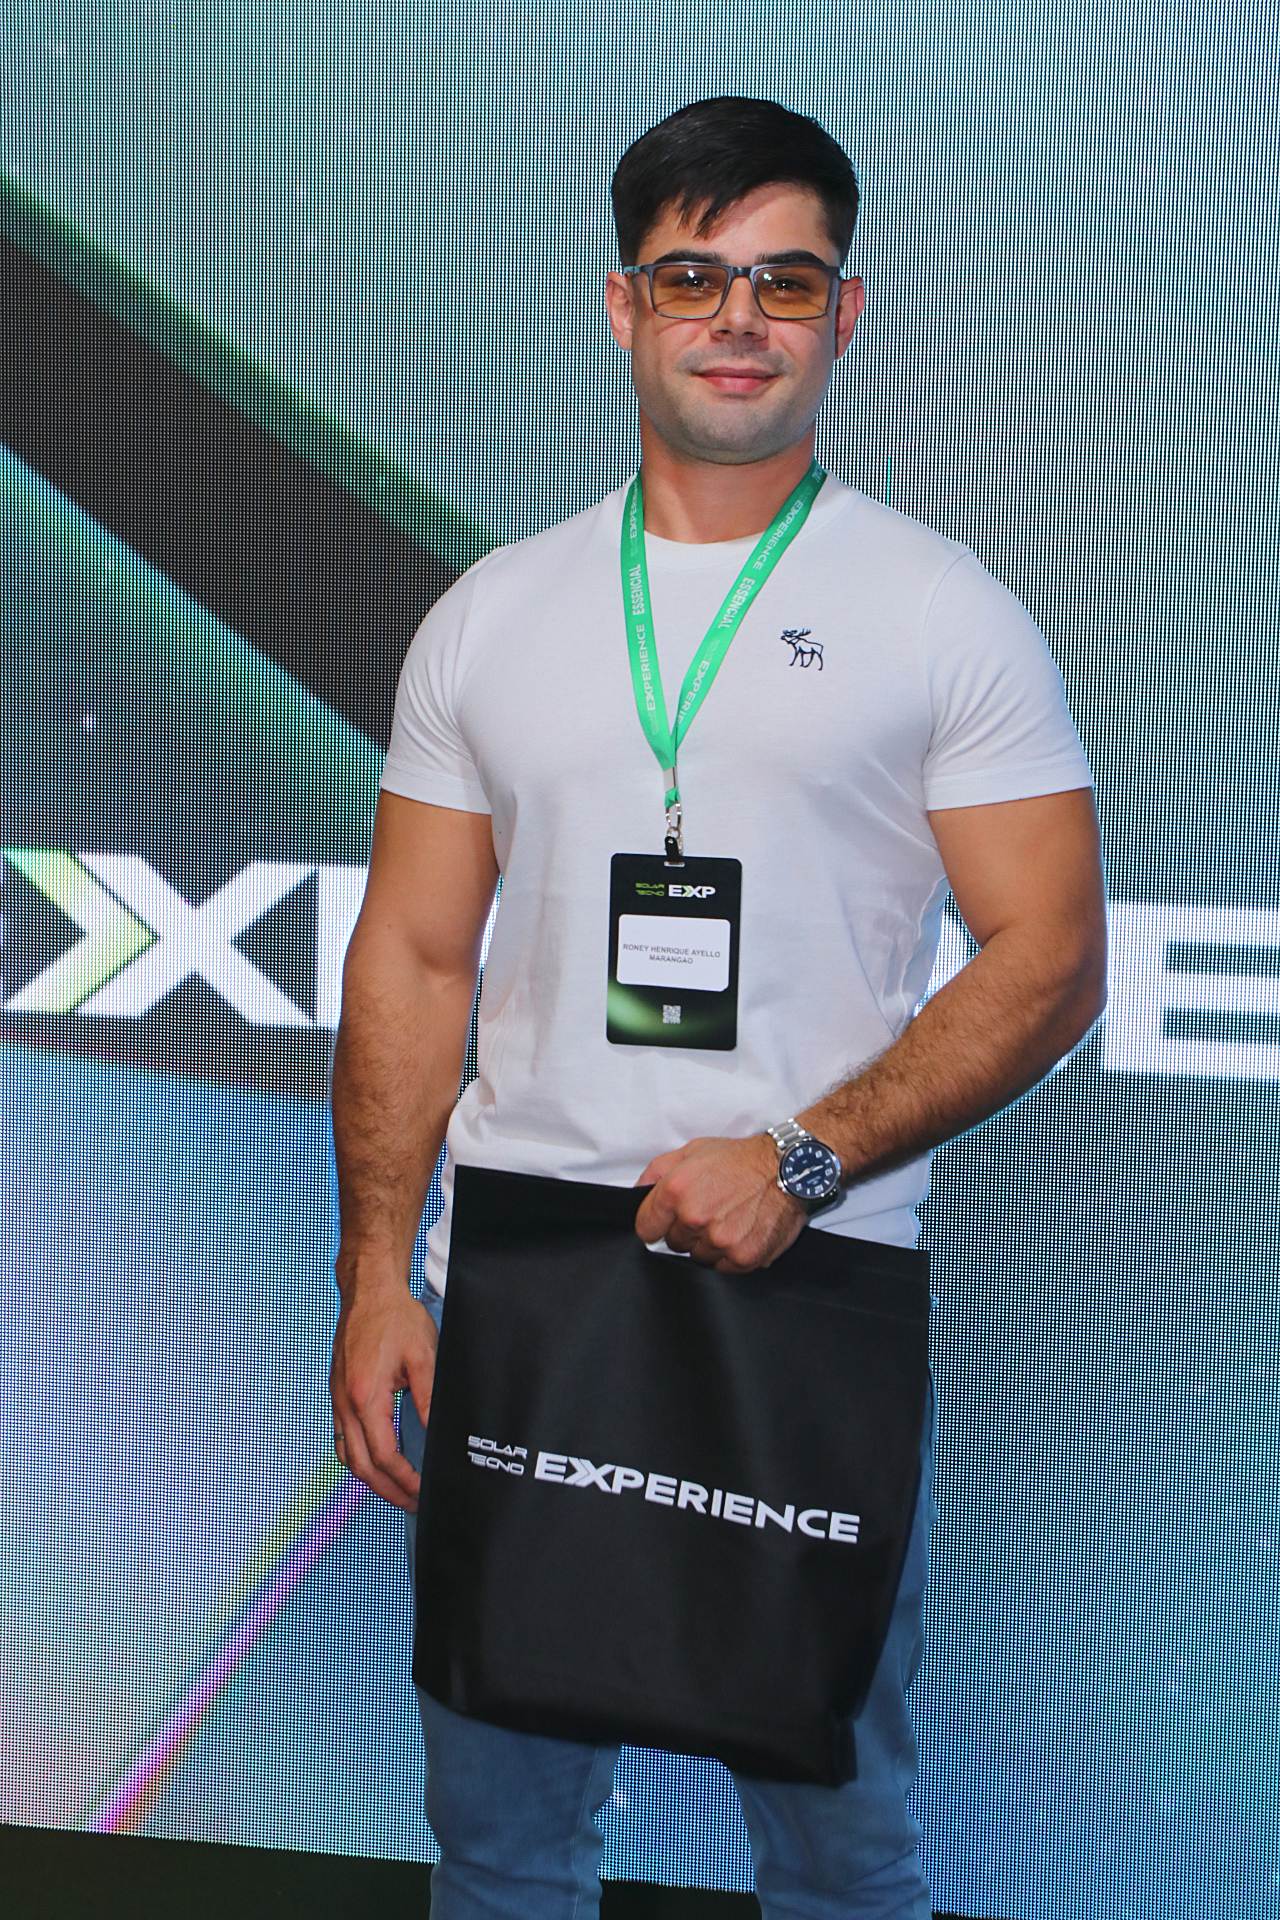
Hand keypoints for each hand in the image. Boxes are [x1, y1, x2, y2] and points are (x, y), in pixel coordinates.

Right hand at [329, 1279, 438, 1509]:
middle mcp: (344, 1402)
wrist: (369, 1290)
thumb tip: (437, 1434)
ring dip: (369, 1477)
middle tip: (411, 1504)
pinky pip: (342, 1436)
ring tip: (395, 1489)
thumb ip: (428, 1399)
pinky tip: (376, 1459)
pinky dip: (358, 1456)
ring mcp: (337, 1397)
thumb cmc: (396, 1318)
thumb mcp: (423, 1357)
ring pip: (346, 1453)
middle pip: (360, 1464)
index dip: (404, 1480)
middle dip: (385, 1490)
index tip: (423, 1492)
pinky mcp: (338, 1391)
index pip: (383, 1456)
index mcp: (365, 1397)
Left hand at [634, 1133, 806, 1272]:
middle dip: (687, 1231)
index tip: (669, 1220)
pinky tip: (742, 1231)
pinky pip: (723, 1268)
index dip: (658, 1223)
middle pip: (674, 1244)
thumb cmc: (741, 1158)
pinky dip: (730, 1254)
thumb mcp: (693, 1151)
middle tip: (710, 1210)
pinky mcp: (742, 1257)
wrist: (789, 1167)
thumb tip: (637, 1192)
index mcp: (676, 1190)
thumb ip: (657, 1171)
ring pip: (698, 1258)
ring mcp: (719, 1240)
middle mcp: (695, 1217)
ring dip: (709, 1244)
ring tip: (729, 1219)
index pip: (645, 1229)